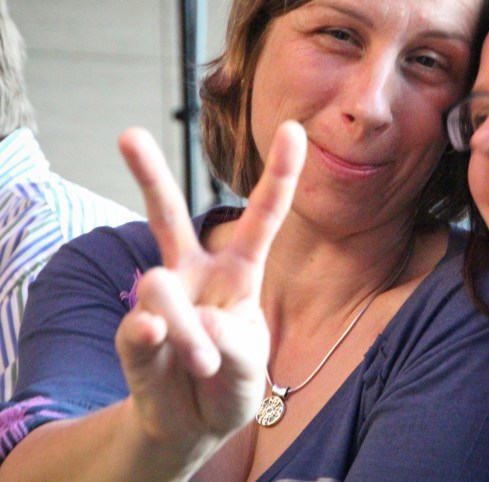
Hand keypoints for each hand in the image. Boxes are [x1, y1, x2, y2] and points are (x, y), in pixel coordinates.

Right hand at [114, 121, 305, 449]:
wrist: (190, 424)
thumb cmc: (231, 383)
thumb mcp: (251, 368)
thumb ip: (230, 343)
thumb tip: (175, 318)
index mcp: (240, 272)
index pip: (263, 218)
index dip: (280, 175)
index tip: (295, 128)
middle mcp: (195, 275)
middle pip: (169, 216)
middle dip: (148, 175)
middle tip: (128, 134)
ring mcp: (159, 301)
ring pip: (160, 290)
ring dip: (187, 334)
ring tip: (200, 363)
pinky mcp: (132, 333)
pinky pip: (138, 326)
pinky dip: (156, 345)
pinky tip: (156, 346)